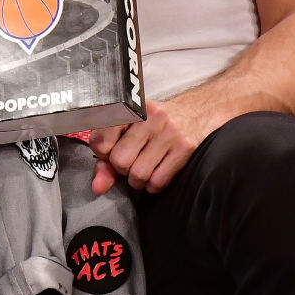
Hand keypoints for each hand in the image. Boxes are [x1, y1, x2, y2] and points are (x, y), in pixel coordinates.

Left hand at [84, 96, 217, 193]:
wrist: (198, 112)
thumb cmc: (155, 124)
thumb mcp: (128, 131)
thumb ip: (106, 159)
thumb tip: (97, 187)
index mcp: (130, 108)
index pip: (101, 141)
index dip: (103, 153)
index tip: (111, 151)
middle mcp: (149, 118)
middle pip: (120, 161)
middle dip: (121, 168)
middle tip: (131, 161)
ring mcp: (169, 132)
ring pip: (138, 174)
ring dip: (137, 180)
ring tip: (143, 169)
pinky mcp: (185, 147)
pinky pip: (158, 180)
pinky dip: (153, 185)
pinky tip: (156, 174)